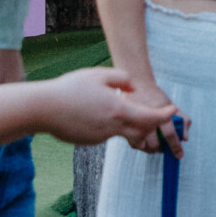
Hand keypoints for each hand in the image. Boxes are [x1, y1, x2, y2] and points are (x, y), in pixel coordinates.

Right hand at [39, 68, 179, 148]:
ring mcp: (101, 137)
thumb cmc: (71, 89)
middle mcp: (112, 128)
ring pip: (121, 132)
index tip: (172, 112)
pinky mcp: (90, 141)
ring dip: (127, 123)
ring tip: (115, 107)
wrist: (43, 109)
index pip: (151, 118)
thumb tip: (132, 86)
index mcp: (118, 111)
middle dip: (150, 124)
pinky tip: (93, 112)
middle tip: (154, 114)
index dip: (164, 115)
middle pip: (141, 130)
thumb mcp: (99, 75)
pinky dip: (108, 125)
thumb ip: (121, 79)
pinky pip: (105, 133)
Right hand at [120, 78, 187, 156]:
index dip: (175, 145)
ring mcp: (133, 121)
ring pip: (143, 145)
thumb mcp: (172, 105)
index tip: (179, 155)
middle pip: (155, 142)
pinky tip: (146, 142)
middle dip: (162, 148)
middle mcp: (145, 116)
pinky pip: (134, 144)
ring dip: (152, 149)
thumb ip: (183, 120)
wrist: (136, 86)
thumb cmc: (156, 97)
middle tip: (165, 148)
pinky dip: (142, 146)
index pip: (169, 133)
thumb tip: (185, 138)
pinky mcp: (124, 126)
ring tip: (157, 146)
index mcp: (160, 109)